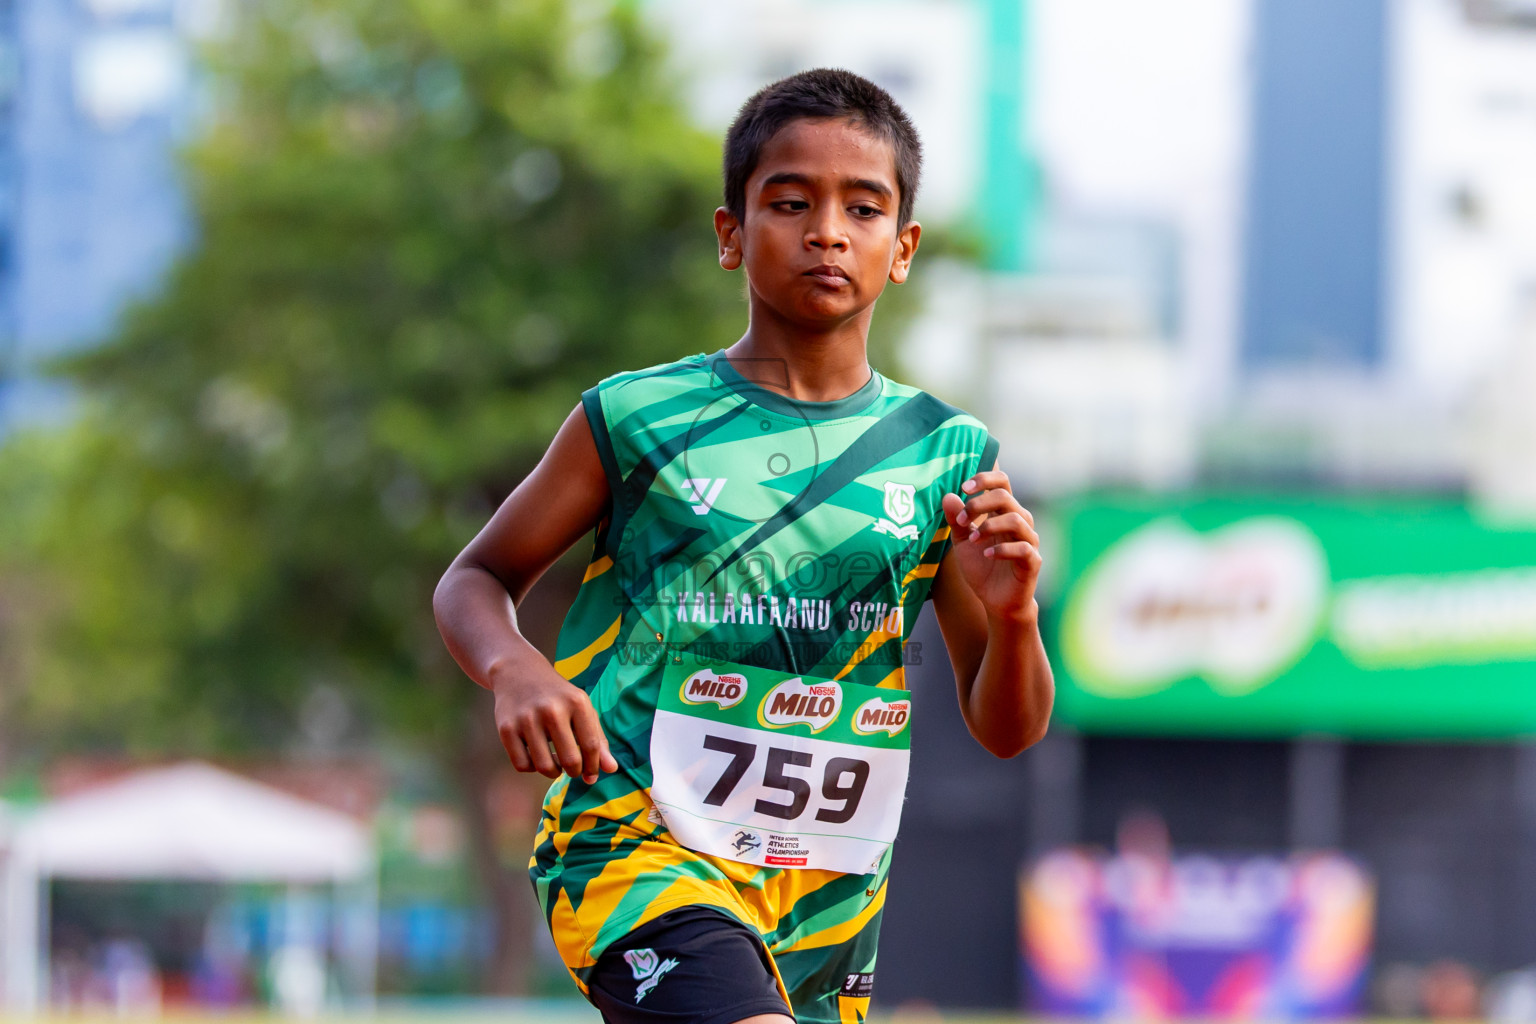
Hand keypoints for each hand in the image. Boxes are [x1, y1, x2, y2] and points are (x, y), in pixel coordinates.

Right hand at [490, 658, 618, 783]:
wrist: (519, 673)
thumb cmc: (558, 697)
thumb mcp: (582, 709)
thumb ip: (598, 739)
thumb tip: (611, 769)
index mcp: (576, 702)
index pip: (591, 746)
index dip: (594, 767)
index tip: (591, 774)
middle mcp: (552, 709)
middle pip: (570, 760)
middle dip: (574, 772)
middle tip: (573, 769)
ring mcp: (527, 719)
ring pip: (544, 767)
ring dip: (553, 772)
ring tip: (556, 764)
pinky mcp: (506, 728)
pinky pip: (522, 765)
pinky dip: (532, 768)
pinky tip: (536, 756)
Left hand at [940, 469, 1040, 622]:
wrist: (995, 601)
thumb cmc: (982, 567)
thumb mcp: (962, 543)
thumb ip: (957, 520)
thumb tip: (948, 496)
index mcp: (1003, 513)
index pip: (1002, 483)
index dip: (985, 479)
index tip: (964, 488)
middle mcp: (1019, 522)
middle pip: (1005, 497)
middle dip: (979, 504)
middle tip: (961, 520)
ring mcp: (1028, 541)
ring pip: (1017, 519)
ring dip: (989, 526)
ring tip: (973, 539)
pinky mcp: (1032, 561)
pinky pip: (1024, 548)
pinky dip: (1003, 549)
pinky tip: (986, 555)